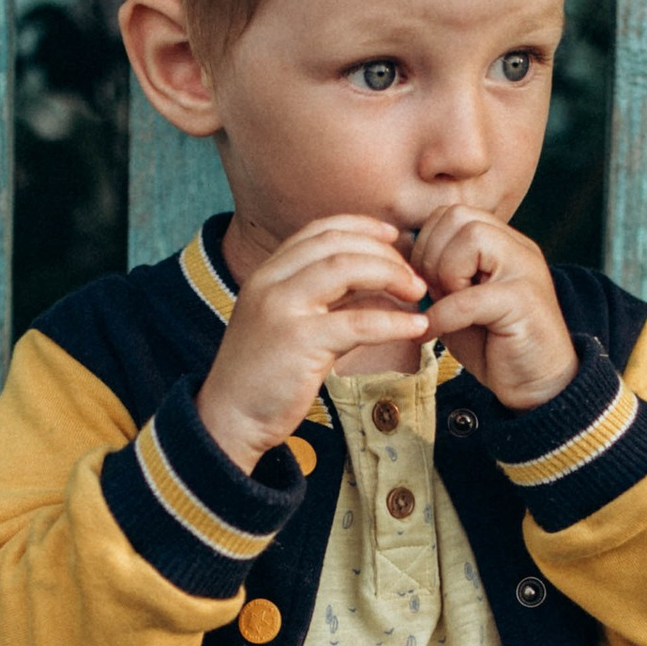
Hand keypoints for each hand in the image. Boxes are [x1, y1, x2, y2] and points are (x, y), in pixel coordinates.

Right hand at [195, 217, 429, 468]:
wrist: (229, 418)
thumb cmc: (263, 376)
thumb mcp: (287, 324)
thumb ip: (321, 300)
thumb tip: (374, 285)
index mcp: (266, 273)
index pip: (319, 230)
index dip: (361, 227)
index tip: (393, 237)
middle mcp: (270, 282)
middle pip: (337, 245)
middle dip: (383, 253)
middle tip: (413, 276)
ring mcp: (282, 309)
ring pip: (346, 269)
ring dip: (391, 276)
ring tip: (418, 293)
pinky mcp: (299, 341)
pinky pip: (358, 322)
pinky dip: (394, 321)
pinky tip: (417, 327)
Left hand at [410, 203, 576, 408]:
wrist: (539, 386)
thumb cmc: (493, 346)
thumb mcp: (456, 303)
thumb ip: (435, 277)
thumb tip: (397, 259)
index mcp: (502, 243)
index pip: (451, 213)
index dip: (427, 244)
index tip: (425, 283)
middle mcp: (517, 248)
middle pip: (459, 216)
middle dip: (431, 254)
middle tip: (432, 294)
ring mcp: (525, 270)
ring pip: (471, 238)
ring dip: (444, 274)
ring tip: (446, 307)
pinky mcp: (524, 301)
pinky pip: (470, 296)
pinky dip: (443, 315)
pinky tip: (432, 333)